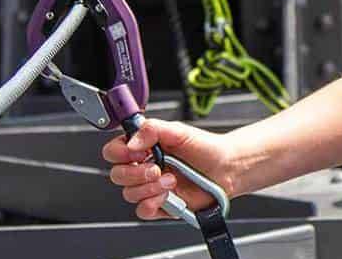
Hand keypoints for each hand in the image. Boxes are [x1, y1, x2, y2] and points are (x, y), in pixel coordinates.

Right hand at [103, 118, 235, 219]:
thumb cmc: (205, 148)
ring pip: (129, 194)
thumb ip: (152, 129)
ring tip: (171, 180)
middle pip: (117, 175)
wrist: (227, 168)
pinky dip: (152, 203)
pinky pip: (143, 211)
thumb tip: (132, 141)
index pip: (114, 151)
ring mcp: (151, 187)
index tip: (137, 152)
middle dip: (135, 173)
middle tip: (156, 168)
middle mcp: (144, 167)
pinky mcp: (161, 205)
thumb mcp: (179, 131)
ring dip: (149, 188)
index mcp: (143, 147)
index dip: (120, 153)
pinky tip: (168, 195)